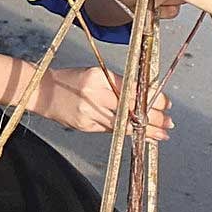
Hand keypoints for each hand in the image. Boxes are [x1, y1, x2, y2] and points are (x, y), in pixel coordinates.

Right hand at [30, 66, 171, 140]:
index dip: (151, 98)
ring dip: (144, 131)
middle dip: (152, 118)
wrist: (41, 92)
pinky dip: (127, 134)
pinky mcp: (84, 126)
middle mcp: (94, 95)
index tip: (166, 104)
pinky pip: (110, 131)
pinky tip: (139, 137)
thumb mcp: (95, 74)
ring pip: (122, 124)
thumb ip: (117, 84)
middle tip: (169, 123)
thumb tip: (145, 96)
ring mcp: (88, 113)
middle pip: (130, 109)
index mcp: (98, 78)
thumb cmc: (71, 80)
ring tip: (161, 136)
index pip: (132, 89)